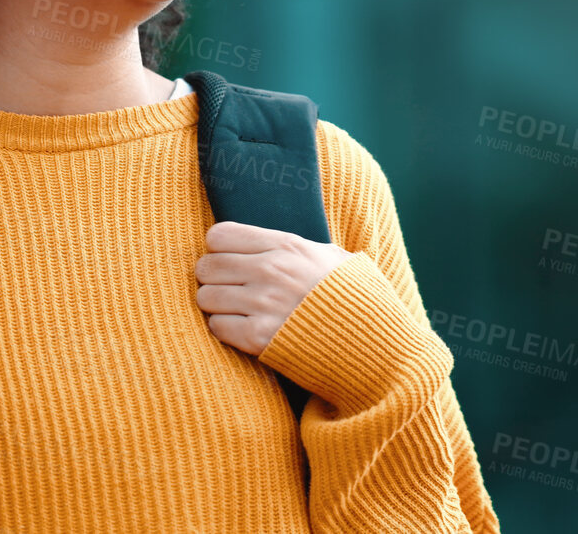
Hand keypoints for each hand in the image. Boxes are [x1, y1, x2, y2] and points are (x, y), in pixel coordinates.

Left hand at [194, 221, 352, 356]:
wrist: (372, 343)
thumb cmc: (352, 297)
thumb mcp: (331, 257)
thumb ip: (295, 247)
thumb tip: (264, 240)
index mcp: (287, 245)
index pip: (219, 235)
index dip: (220, 249)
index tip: (232, 260)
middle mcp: (271, 270)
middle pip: (206, 266)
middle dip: (214, 278)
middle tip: (230, 288)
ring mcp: (264, 304)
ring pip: (205, 297)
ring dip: (217, 305)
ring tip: (237, 310)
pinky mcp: (259, 338)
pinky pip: (217, 327)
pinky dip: (226, 329)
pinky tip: (245, 329)